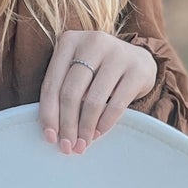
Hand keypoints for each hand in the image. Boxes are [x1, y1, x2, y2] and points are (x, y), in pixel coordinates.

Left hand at [39, 30, 157, 154]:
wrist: (138, 60)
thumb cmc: (98, 71)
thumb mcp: (77, 72)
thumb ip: (62, 93)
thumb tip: (52, 133)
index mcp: (69, 41)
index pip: (52, 84)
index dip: (49, 114)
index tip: (50, 137)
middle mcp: (93, 42)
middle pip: (71, 93)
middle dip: (67, 125)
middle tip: (68, 146)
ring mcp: (118, 53)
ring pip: (93, 100)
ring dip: (85, 128)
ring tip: (83, 143)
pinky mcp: (137, 68)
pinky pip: (116, 104)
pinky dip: (105, 123)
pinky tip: (98, 133)